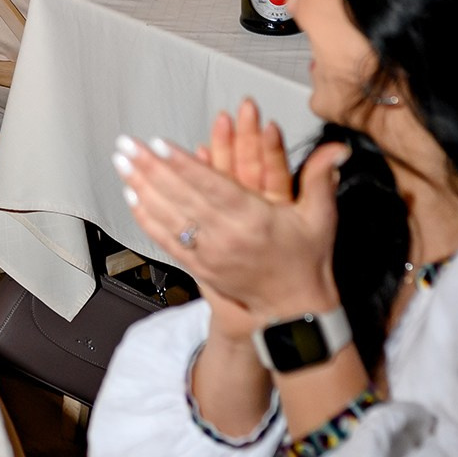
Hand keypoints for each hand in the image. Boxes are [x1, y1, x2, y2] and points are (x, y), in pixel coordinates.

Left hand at [117, 100, 346, 322]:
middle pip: (181, 197)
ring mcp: (210, 255)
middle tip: (126, 145)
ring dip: (140, 187)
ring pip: (167, 216)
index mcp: (255, 220)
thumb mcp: (320, 217)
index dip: (182, 164)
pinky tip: (132, 197)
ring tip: (121, 163)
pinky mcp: (200, 267)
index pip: (211, 186)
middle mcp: (227, 237)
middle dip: (149, 168)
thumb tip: (336, 149)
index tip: (158, 144)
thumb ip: (320, 177)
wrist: (294, 312)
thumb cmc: (306, 261)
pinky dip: (146, 218)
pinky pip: (166, 241)